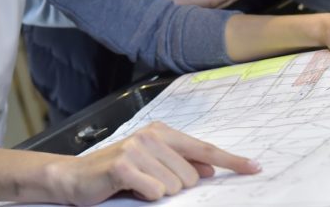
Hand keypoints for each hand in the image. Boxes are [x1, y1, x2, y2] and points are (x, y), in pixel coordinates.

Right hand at [44, 122, 259, 202]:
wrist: (74, 177)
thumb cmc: (116, 173)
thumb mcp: (150, 165)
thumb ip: (180, 164)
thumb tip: (209, 170)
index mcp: (160, 132)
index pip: (203, 148)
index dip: (231, 160)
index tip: (255, 168)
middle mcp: (150, 135)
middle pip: (191, 176)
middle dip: (175, 188)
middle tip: (148, 184)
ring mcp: (136, 148)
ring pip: (175, 187)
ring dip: (158, 194)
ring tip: (136, 186)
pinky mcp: (124, 166)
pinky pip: (156, 193)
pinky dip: (146, 198)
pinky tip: (129, 190)